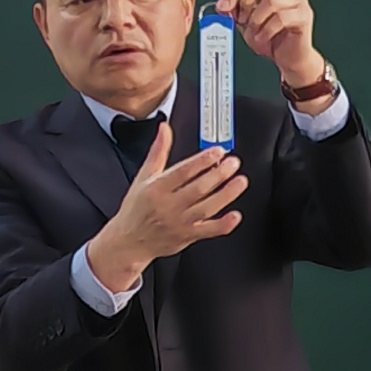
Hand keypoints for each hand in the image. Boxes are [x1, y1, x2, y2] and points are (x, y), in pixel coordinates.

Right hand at [86, 123, 243, 296]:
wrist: (129, 242)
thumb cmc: (136, 209)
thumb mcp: (143, 177)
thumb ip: (158, 152)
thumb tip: (165, 129)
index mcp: (156, 188)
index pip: (183, 172)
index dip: (202, 161)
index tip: (217, 152)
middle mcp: (168, 206)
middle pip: (198, 188)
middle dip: (219, 174)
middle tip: (233, 163)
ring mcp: (179, 223)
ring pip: (207, 207)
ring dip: (226, 194)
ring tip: (240, 181)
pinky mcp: (187, 236)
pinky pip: (208, 231)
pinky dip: (223, 224)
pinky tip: (235, 215)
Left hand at [221, 0, 332, 105]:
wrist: (289, 59)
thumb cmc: (271, 38)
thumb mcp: (246, 23)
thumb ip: (235, 11)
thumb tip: (223, 6)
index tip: (223, 8)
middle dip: (247, 2)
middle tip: (242, 20)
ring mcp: (299, 1)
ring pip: (271, 1)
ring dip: (256, 20)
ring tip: (254, 33)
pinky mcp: (304, 16)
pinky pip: (281, 18)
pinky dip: (267, 30)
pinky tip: (263, 38)